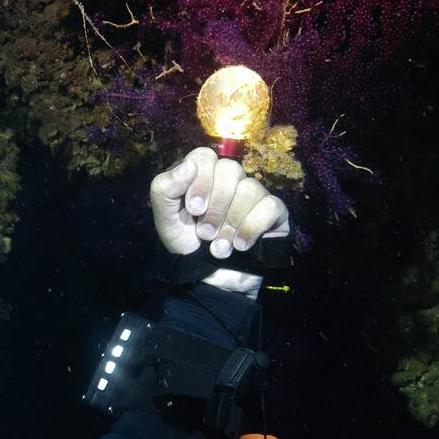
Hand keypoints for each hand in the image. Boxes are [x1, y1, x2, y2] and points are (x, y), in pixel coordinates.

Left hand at [149, 148, 289, 298]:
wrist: (211, 283)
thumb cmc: (188, 248)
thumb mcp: (166, 221)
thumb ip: (164, 190)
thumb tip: (189, 164)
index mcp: (203, 177)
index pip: (205, 156)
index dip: (200, 180)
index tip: (193, 208)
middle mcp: (230, 182)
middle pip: (230, 169)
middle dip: (215, 206)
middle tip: (205, 233)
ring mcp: (254, 196)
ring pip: (250, 188)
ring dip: (231, 223)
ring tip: (219, 248)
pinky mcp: (274, 214)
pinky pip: (271, 206)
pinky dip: (252, 227)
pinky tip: (241, 246)